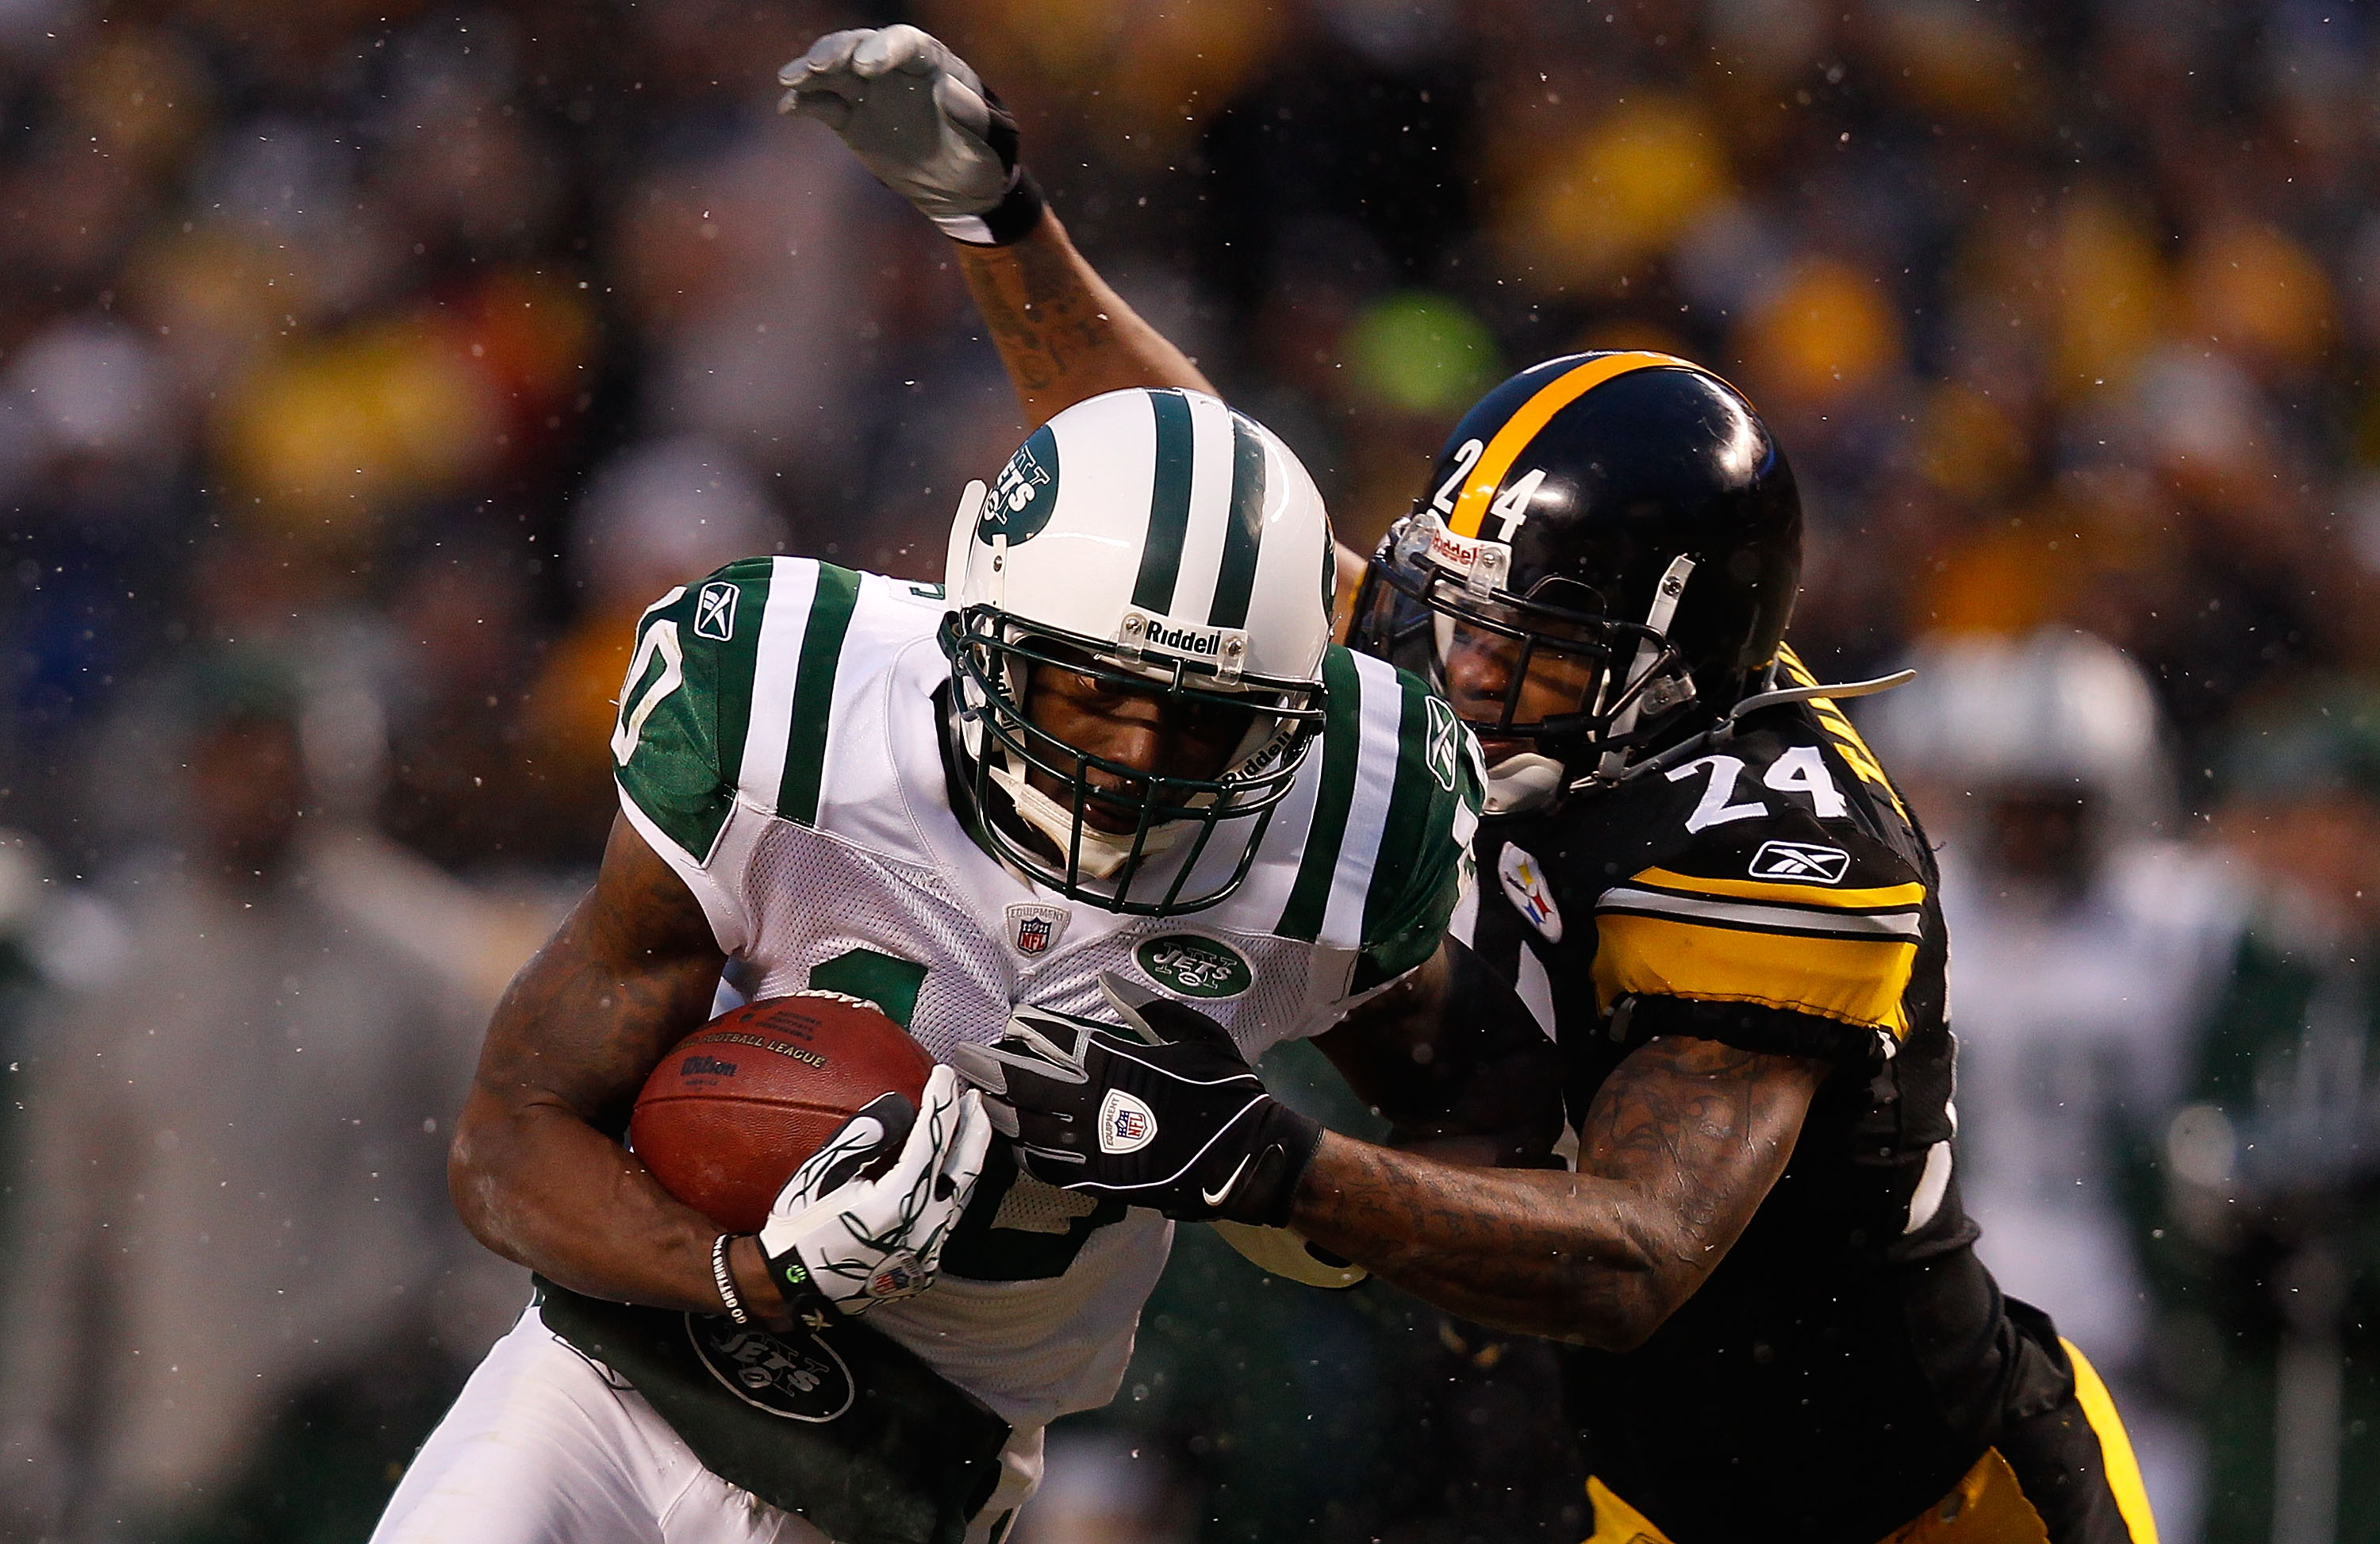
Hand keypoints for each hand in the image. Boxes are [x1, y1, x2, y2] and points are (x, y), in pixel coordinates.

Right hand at [755, 1065, 991, 1318]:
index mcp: (897, 1202)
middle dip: (972, 1128)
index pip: (932, 1140)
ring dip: (965, 1158)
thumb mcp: (819, 1176)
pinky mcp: (928, 1266)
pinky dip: (951, 1188)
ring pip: (962, 1195)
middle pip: (964, 1168)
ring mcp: (931, 1251)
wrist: (795, 1290)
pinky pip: (948, 1218)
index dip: (941, 1102)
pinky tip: (946, 1171)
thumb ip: (861, 1137)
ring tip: (966, 1128)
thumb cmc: (801, 1228)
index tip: (943, 1074)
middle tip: (973, 1097)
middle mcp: (925, 1227)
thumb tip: (900, 1104)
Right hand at [778, 25, 1044, 244]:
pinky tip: (787, 108)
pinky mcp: (850, 118)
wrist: (961, 186)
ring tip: (790, 79)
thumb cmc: (982, 154)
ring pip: (834, 71)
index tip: (865, 64)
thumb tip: (947, 90)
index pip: (905, 43)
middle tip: (815, 66)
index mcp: (932, 64)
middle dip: (836, 52)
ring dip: (809, 71)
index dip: (884, 48)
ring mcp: (868, 91)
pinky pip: (823, 105)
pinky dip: (803, 103)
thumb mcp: (990, 138)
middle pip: (861, 46)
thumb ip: (973, 114)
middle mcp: (894, 69)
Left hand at [951, 975, 1323, 1224]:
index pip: (1059, 1041)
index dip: (1029, 1030)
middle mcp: (1098, 1105)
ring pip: (1031, 1129)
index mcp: (1119, 1064)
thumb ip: (1148, 1010)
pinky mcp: (1102, 1182)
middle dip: (991, 1070)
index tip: (1010, 1021)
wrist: (1248, 1159)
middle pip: (1029, 1085)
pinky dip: (1027, 1155)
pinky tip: (1014, 1144)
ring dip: (1001, 1111)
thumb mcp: (1196, 1036)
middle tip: (963, 1058)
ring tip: (978, 1098)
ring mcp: (1096, 1148)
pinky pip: (1051, 1169)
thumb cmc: (1225, 1092)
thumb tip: (1106, 986)